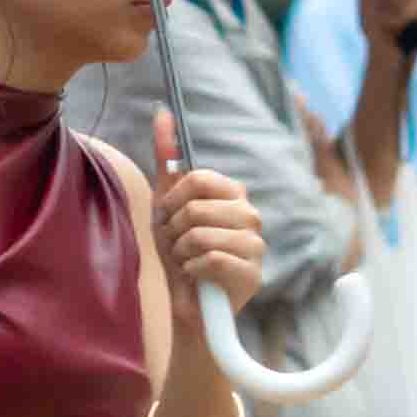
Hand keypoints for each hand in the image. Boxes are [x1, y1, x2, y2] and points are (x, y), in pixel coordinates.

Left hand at [149, 120, 265, 313]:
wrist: (188, 305)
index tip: (167, 218)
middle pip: (195, 207)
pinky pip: (210, 259)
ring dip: (182, 253)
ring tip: (188, 262)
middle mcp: (250, 214)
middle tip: (179, 246)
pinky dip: (192, 271)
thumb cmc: (180, 254)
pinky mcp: (253, 273)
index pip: (197, 179)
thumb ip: (167, 159)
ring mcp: (255, 243)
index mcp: (232, 193)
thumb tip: (161, 112)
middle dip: (174, 231)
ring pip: (200, 235)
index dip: (172, 201)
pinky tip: (198, 277)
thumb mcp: (167, 205)